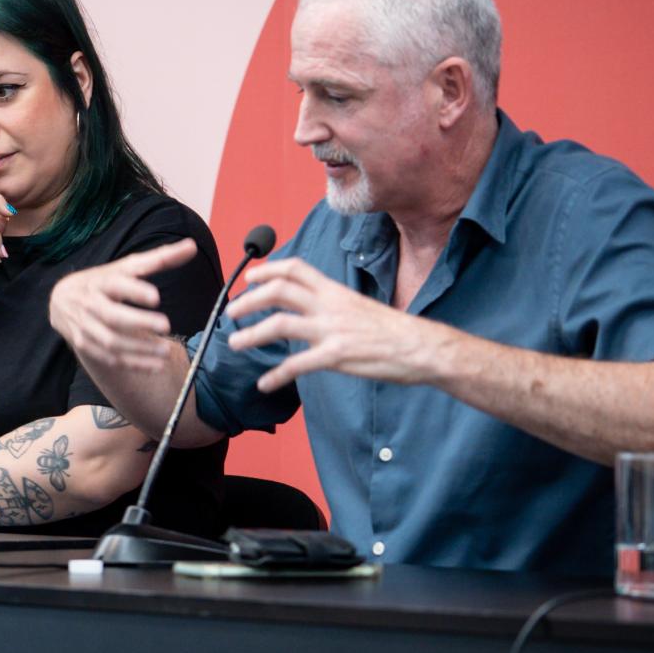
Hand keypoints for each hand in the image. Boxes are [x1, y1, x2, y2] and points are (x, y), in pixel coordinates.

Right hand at [49, 239, 195, 372]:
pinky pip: (109, 358)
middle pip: (112, 316)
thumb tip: (191, 246)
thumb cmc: (101, 281)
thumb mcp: (125, 267)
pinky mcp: (85, 345)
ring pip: (111, 341)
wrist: (60, 300)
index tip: (156, 297)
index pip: (116, 284)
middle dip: (139, 322)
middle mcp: (90, 304)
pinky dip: (132, 363)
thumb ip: (159, 259)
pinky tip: (154, 365)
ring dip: (139, 349)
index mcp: (100, 281)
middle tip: (166, 325)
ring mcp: (85, 327)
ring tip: (165, 351)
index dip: (134, 290)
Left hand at [224, 256, 440, 391]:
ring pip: (280, 324)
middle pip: (279, 292)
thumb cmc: (392, 330)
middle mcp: (330, 305)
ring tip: (235, 343)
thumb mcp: (358, 305)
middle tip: (232, 312)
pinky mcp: (337, 356)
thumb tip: (309, 304)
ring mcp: (332, 330)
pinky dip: (276, 375)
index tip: (249, 279)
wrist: (420, 347)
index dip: (268, 270)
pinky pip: (297, 364)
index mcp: (335, 291)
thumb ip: (331, 302)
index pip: (296, 269)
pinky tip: (265, 383)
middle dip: (249, 300)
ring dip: (252, 334)